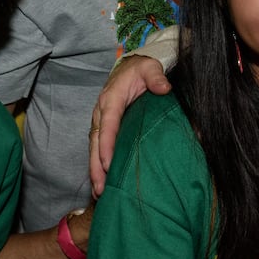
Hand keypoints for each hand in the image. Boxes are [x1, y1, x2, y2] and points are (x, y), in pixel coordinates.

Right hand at [89, 56, 170, 195]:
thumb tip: (164, 88)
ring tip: (98, 192)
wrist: (132, 66)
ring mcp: (101, 121)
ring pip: (94, 148)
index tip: (108, 164)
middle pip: (95, 142)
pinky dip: (98, 165)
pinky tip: (101, 183)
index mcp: (111, 99)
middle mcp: (101, 112)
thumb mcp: (150, 67)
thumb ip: (156, 77)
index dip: (106, 145)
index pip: (107, 124)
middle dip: (96, 166)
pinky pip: (98, 148)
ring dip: (95, 170)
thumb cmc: (141, 68)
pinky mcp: (104, 127)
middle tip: (100, 188)